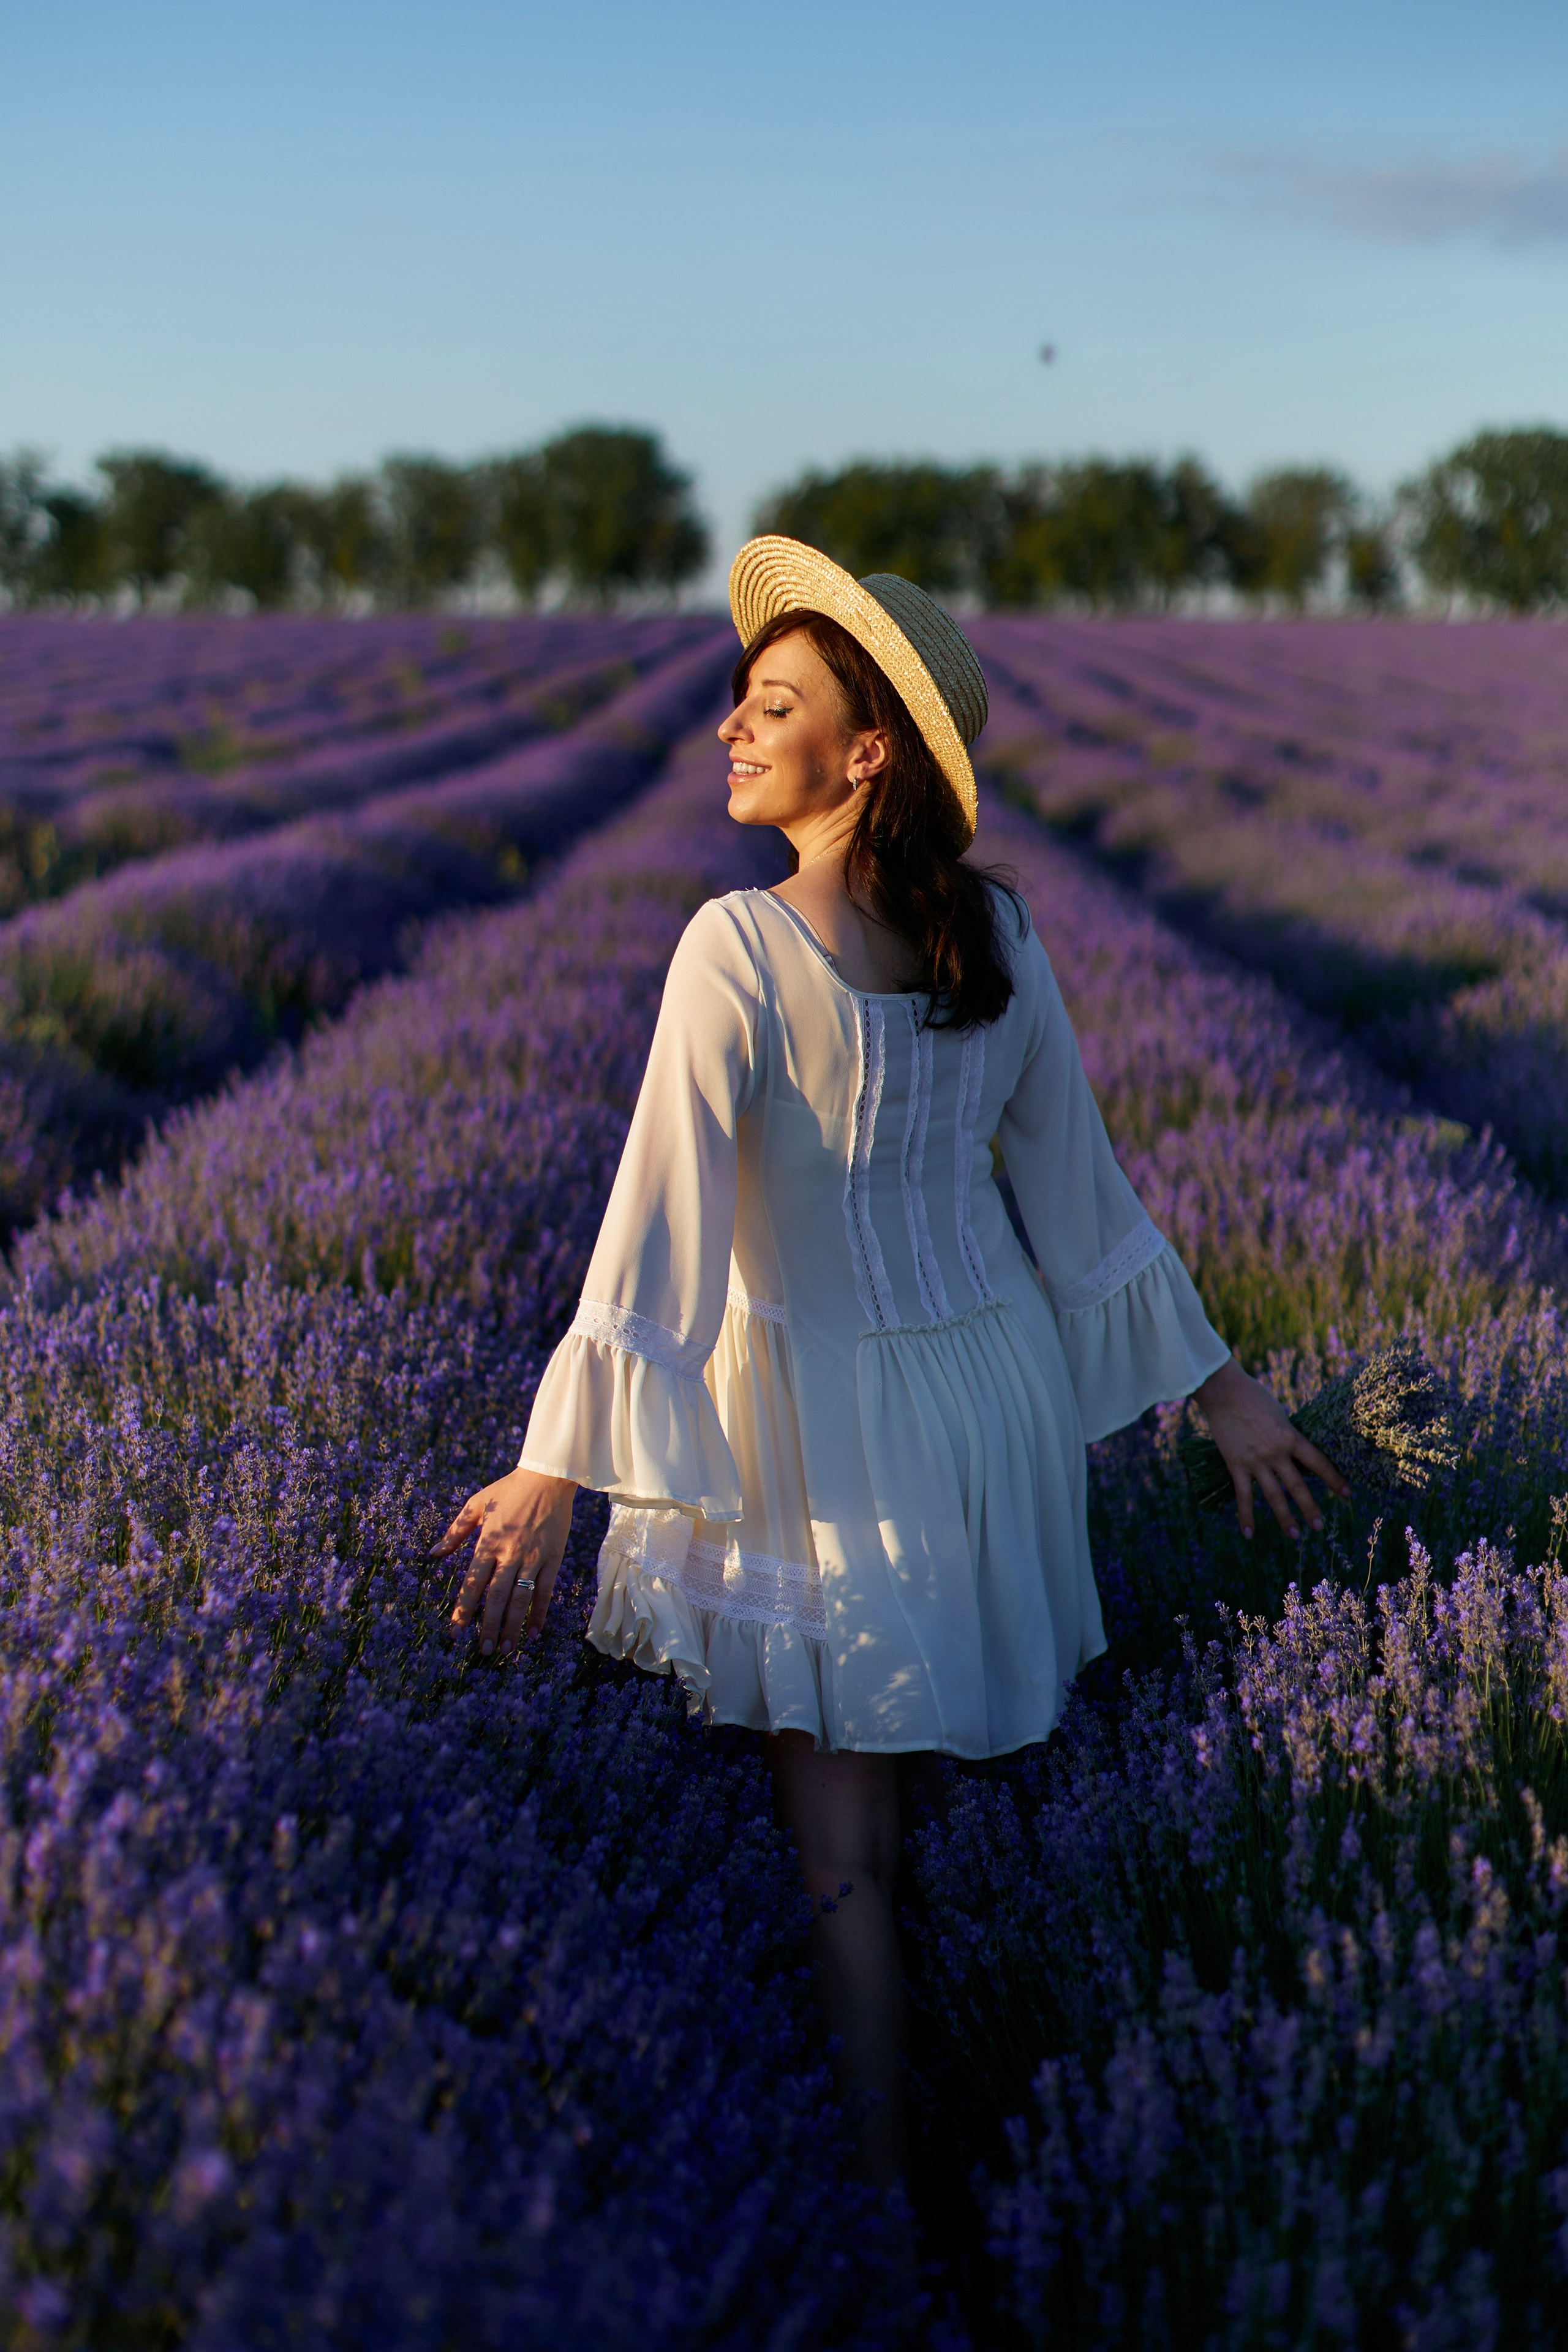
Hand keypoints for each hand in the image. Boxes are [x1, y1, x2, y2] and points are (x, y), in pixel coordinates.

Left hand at [431, 1467, 577, 1654]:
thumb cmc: (508, 1490)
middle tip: (483, 1651)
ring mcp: (533, 1558)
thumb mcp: (477, 1505)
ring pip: (521, 1599)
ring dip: (512, 1626)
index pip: (473, 1583)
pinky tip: (533, 1633)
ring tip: (505, 1649)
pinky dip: (539, 1614)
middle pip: (496, 1597)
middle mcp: (510, 1554)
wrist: (547, 1477)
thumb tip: (433, 1554)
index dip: (464, 1609)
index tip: (456, 1631)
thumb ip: (455, 1531)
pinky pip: (545, 1591)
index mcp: (489, 1542)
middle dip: (488, 1626)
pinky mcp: (552, 1559)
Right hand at [1193, 1356, 1348, 1539]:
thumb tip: (1291, 1452)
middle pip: (1297, 1486)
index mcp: (1290, 1437)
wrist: (1224, 1392)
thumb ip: (1286, 1435)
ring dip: (1284, 1517)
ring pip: (1273, 1495)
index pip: (1318, 1463)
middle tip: (1319, 1527)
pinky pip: (1243, 1496)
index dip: (1334, 1480)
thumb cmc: (1253, 1396)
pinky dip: (1245, 1516)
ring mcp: (1255, 1461)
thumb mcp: (1279, 1415)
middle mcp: (1276, 1453)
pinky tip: (1249, 1534)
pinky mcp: (1236, 1465)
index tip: (1346, 1494)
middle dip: (1310, 1508)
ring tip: (1295, 1535)